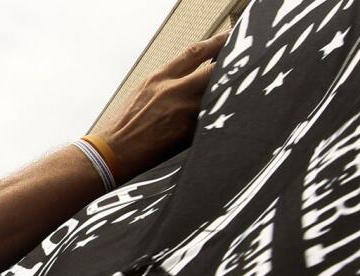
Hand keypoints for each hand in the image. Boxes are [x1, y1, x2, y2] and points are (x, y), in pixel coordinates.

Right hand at [92, 30, 230, 180]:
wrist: (112, 152)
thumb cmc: (125, 125)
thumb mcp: (144, 92)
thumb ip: (168, 82)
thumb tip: (190, 76)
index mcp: (160, 78)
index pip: (195, 52)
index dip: (218, 43)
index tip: (231, 39)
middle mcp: (173, 91)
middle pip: (214, 72)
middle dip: (232, 67)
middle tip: (247, 66)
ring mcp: (182, 114)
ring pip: (217, 97)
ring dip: (230, 94)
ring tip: (242, 94)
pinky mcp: (187, 136)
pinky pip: (212, 122)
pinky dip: (222, 118)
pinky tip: (231, 118)